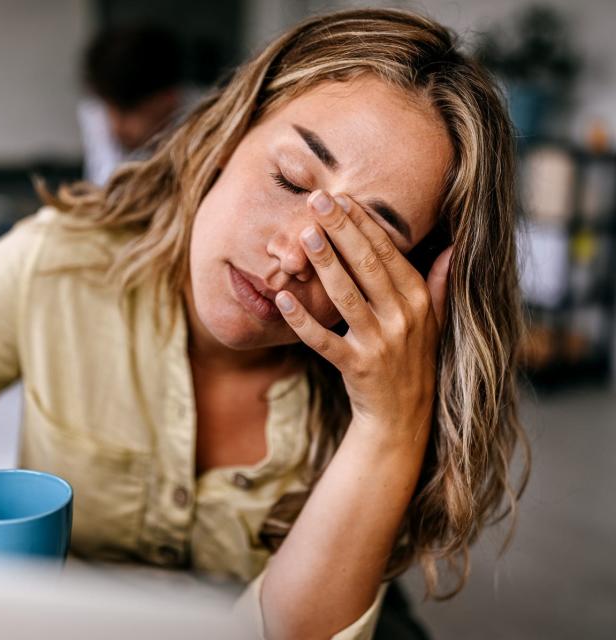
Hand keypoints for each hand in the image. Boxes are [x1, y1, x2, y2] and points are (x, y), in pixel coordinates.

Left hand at [275, 190, 451, 441]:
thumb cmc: (414, 361)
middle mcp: (403, 319)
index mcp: (419, 300)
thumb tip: (455, 247)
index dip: (365, 224)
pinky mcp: (356, 368)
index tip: (343, 197)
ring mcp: (380, 344)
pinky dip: (303, 321)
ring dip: (325, 264)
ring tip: (305, 234)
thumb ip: (441, 283)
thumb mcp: (435, 321)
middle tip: (318, 201)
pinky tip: (283, 299)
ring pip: (347, 297)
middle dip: (341, 231)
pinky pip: (324, 341)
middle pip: (367, 266)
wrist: (403, 418)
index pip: (389, 253)